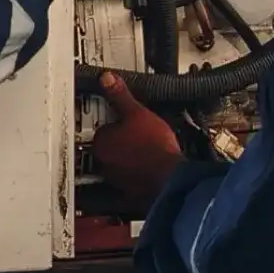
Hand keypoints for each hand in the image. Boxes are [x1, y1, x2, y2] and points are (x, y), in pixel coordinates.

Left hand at [92, 73, 183, 209]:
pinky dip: (138, 172)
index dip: (117, 121)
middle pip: (110, 145)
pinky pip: (131, 179)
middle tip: (140, 133)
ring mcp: (117, 180)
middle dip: (123, 139)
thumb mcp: (137, 112)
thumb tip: (107, 80)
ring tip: (148, 147)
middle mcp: (104, 164)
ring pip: (120, 162)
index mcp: (101, 143)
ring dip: (130, 156)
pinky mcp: (131, 193)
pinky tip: (151, 165)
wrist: (172, 178)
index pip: (103, 127)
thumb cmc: (154, 148)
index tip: (128, 119)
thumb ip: (120, 95)